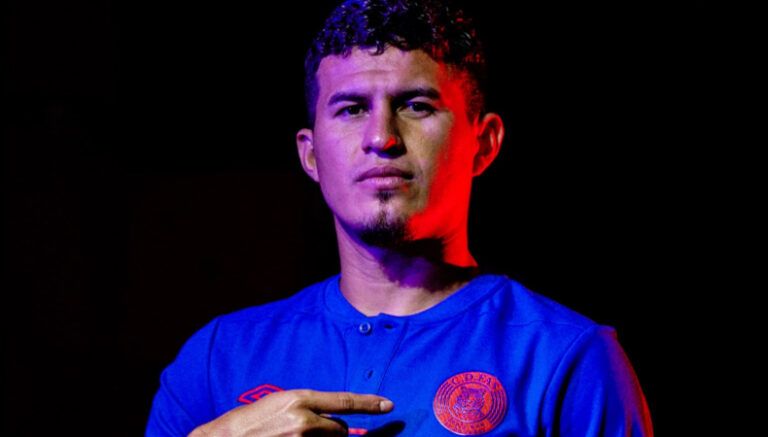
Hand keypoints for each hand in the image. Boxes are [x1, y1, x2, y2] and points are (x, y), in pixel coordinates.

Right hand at [188, 389, 393, 435]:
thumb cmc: (240, 426)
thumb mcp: (273, 406)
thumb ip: (301, 408)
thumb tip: (322, 416)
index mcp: (297, 400)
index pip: (343, 401)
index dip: (369, 403)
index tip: (388, 405)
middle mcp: (303, 421)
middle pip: (340, 430)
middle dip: (332, 434)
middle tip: (306, 434)